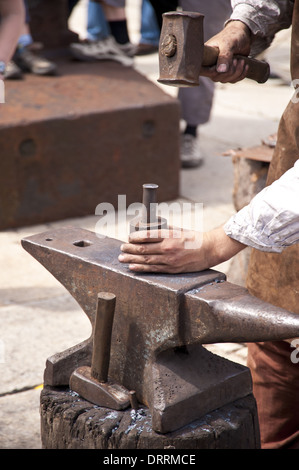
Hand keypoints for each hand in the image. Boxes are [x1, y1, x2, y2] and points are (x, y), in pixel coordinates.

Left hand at [118, 226, 245, 273]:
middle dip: (129, 250)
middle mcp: (167, 248)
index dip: (135, 238)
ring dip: (132, 260)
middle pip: (143, 250)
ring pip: (146, 260)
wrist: (209, 250)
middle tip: (121, 249)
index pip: (147, 236)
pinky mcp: (172, 269)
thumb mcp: (178, 230)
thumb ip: (164, 230)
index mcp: (169, 236)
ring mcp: (169, 260)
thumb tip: (149, 228)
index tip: (128, 238)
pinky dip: (141, 269)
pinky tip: (132, 268)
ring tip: (122, 259)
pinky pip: (154, 269)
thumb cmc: (193, 238)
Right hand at [201, 20, 251, 83]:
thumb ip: (224, 56)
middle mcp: (210, 65)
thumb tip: (221, 71)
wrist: (242, 35)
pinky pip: (233, 80)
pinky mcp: (228, 73)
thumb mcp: (228, 43)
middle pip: (216, 78)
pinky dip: (241, 75)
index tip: (222, 65)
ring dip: (236, 72)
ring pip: (225, 80)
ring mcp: (219, 70)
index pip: (202, 70)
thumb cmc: (233, 35)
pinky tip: (245, 65)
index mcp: (205, 57)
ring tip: (241, 60)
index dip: (212, 71)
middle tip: (236, 60)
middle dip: (229, 71)